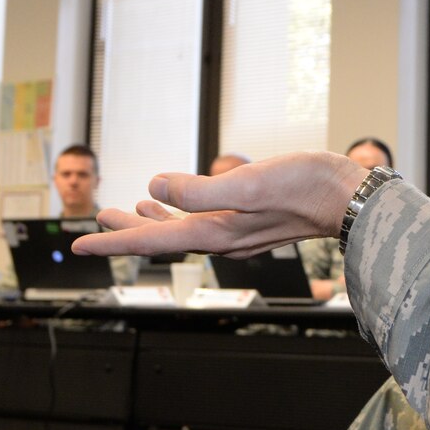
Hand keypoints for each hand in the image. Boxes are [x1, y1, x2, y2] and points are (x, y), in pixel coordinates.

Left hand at [73, 151, 368, 260]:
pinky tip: (178, 198)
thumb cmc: (306, 187)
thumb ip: (201, 190)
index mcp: (216, 231)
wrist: (350, 197)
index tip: (78, 245)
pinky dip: (181, 211)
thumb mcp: (250, 184)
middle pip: (161, 237)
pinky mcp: (251, 221)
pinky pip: (203, 220)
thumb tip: (155, 186)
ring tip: (127, 210)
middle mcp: (222, 238)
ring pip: (181, 229)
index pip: (152, 239)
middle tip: (93, 224)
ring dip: (151, 221)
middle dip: (125, 231)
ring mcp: (237, 232)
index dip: (112, 241)